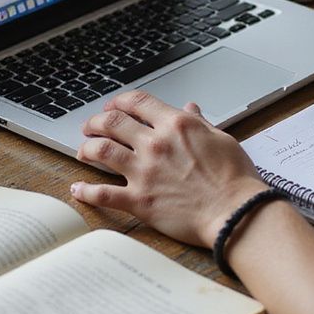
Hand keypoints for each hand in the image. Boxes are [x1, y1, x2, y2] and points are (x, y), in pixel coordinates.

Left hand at [72, 91, 269, 246]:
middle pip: (112, 122)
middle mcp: (156, 144)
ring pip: (101, 151)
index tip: (112, 106)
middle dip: (96, 122)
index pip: (137, 102)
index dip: (119, 102)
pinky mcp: (140, 200)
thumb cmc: (234, 178)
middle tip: (90, 127)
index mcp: (176, 125)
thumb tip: (190, 108)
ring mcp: (144, 172)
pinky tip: (77, 189)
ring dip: (87, 148)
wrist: (235, 212)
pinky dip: (86, 190)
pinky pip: (103, 193)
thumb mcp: (221, 139)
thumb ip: (199, 122)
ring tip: (82, 151)